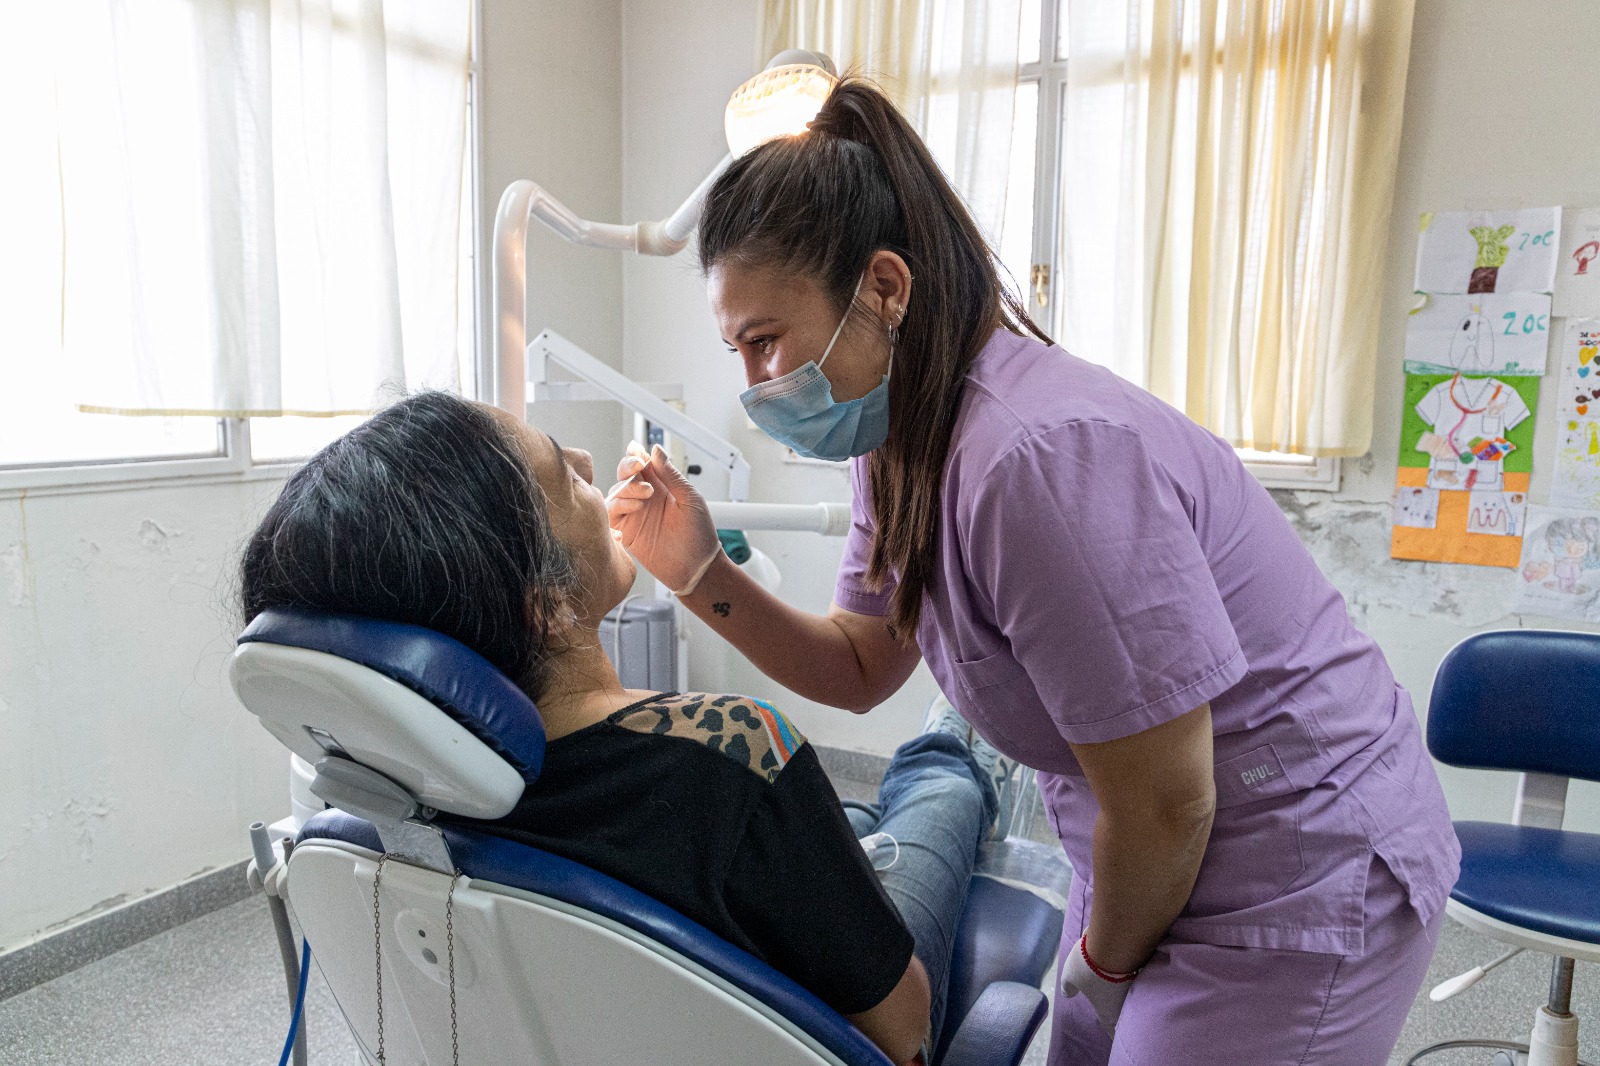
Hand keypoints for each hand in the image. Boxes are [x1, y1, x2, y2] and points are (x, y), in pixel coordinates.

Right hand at [606, 442, 720, 595]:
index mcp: (663, 487)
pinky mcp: (626, 532)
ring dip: (627, 488)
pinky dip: (617, 506)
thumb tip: (656, 450)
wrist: (697, 568)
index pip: (643, 465)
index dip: (636, 455)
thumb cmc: (700, 535)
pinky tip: (635, 507)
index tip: (636, 450)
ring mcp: (635, 515)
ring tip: (645, 494)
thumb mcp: (690, 498)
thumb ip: (671, 475)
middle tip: (638, 468)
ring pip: (616, 492)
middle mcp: (646, 499)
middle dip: (628, 467)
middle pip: (625, 475)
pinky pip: (612, 514)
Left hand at [1060, 935, 1134, 1034]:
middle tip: (1119, 1017)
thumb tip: (1067, 994)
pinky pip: (1136, 980)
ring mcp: (1135, 988)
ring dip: (1128, 996)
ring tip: (1122, 995)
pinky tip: (1129, 975)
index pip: (1111, 1028)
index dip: (1111, 1032)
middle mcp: (1125, 1004)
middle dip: (1122, 1015)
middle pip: (1124, 1014)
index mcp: (1109, 1011)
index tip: (1114, 1035)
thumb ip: (1068, 987)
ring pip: (1132, 997)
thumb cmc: (1088, 965)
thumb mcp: (1070, 976)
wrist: (1112, 941)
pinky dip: (1132, 979)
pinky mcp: (1141, 971)